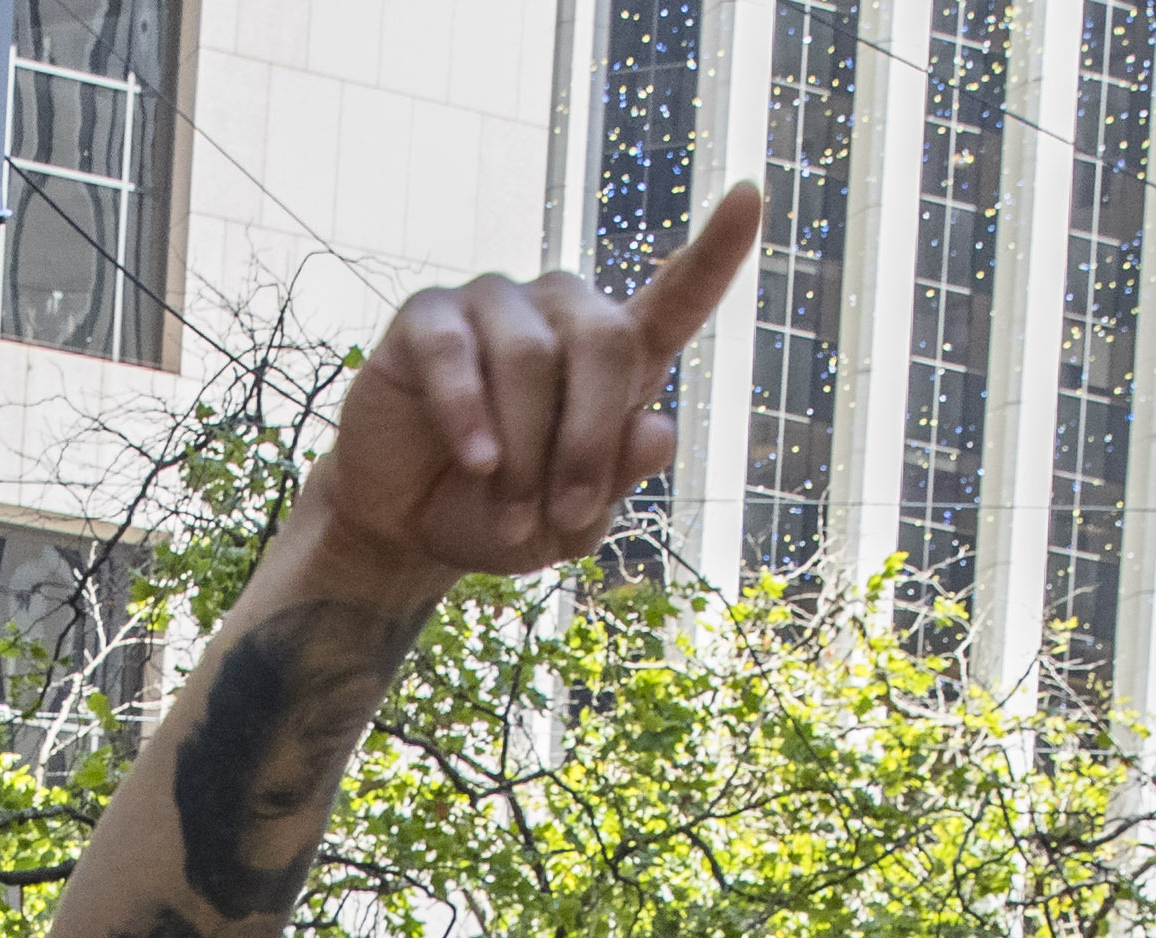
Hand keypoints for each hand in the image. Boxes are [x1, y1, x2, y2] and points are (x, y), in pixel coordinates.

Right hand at [308, 184, 761, 586]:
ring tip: (511, 515)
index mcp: (614, 354)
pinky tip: (476, 463)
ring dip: (526, 454)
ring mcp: (494, 305)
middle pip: (606, 341)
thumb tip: (657, 429)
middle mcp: (561, 312)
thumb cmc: (500, 512)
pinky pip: (458, 355)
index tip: (749, 196)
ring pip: (532, 359)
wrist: (406, 525)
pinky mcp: (428, 318)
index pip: (676, 295)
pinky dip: (470, 417)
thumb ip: (617, 481)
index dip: (716, 250)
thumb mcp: (570, 522)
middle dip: (591, 439)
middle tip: (568, 513)